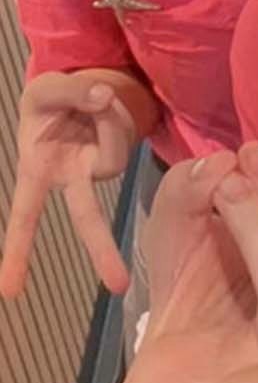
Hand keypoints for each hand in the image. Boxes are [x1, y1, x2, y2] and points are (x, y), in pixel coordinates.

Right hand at [0, 70, 138, 298]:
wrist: (76, 91)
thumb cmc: (48, 102)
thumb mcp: (45, 89)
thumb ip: (70, 91)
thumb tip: (104, 98)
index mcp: (37, 172)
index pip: (25, 216)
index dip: (17, 251)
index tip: (10, 292)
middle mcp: (70, 177)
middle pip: (87, 217)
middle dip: (102, 250)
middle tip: (120, 287)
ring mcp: (98, 167)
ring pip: (111, 152)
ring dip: (104, 119)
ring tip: (91, 98)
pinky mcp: (120, 152)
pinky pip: (122, 131)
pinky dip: (113, 112)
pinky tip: (103, 102)